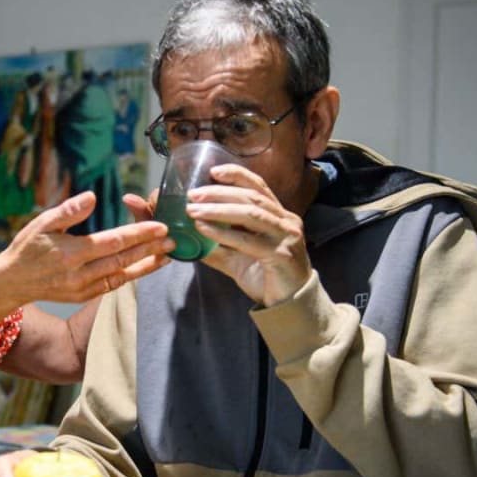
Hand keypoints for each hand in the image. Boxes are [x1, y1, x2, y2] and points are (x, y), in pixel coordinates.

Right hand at [0, 191, 173, 303]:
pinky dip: (130, 276)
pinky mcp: (83, 297)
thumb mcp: (42, 223)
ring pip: (121, 275)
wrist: (12, 281)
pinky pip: (112, 285)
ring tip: (166, 255)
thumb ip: (69, 211)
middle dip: (150, 249)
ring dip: (146, 265)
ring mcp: (83, 288)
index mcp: (71, 252)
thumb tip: (91, 197)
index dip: (139, 233)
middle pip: (123, 259)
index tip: (160, 226)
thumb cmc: (27, 248)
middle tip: (173, 239)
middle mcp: (80, 273)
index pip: (113, 241)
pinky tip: (143, 267)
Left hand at [185, 165, 312, 305]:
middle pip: (252, 197)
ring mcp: (286, 237)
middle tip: (193, 195)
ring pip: (251, 214)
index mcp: (279, 216)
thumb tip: (188, 236)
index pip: (259, 187)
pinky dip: (224, 233)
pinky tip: (204, 229)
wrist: (288, 305)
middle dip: (220, 192)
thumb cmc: (265, 277)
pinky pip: (249, 240)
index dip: (237, 175)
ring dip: (218, 209)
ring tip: (193, 210)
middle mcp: (286, 221)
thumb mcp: (237, 257)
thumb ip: (218, 245)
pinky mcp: (281, 255)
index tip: (213, 171)